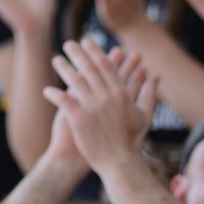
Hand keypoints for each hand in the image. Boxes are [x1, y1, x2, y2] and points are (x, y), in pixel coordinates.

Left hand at [42, 40, 157, 173]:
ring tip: (56, 59)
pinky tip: (47, 90)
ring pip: (75, 81)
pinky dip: (54, 94)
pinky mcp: (79, 118)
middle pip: (89, 69)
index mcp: (121, 93)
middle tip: (69, 43)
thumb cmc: (132, 140)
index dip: (96, 52)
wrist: (119, 162)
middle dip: (78, 54)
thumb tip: (156, 78)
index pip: (106, 66)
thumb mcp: (145, 114)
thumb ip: (149, 94)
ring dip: (65, 68)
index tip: (88, 42)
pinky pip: (64, 101)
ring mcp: (92, 107)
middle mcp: (106, 96)